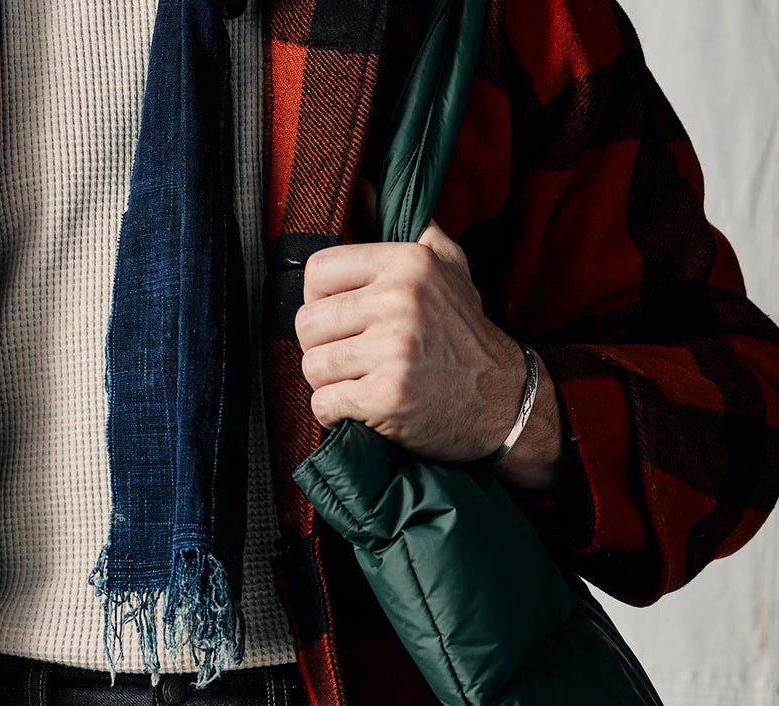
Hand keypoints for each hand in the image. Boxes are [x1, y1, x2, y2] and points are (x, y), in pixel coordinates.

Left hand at [296, 219, 566, 489]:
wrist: (503, 398)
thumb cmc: (465, 332)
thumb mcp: (445, 265)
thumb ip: (402, 224)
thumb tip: (361, 187)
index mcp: (407, 263)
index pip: (317, 271)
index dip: (319, 300)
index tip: (341, 320)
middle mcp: (400, 301)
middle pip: (307, 323)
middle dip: (321, 346)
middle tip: (351, 358)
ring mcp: (393, 350)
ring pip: (312, 365)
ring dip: (327, 382)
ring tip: (359, 381)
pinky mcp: (388, 396)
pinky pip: (323, 403)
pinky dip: (333, 413)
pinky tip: (360, 408)